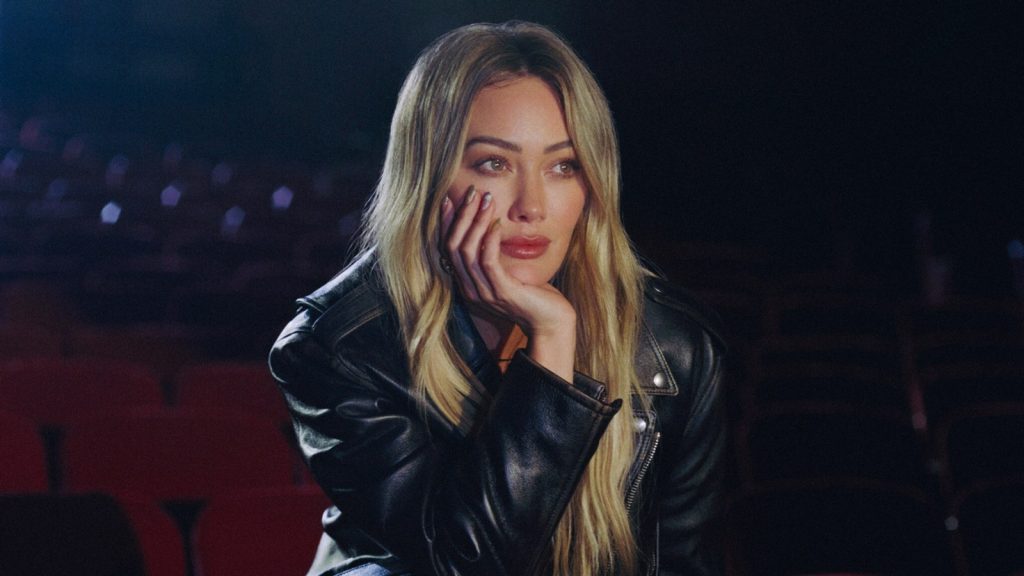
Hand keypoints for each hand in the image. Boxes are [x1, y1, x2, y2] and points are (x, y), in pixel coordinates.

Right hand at [441, 185, 576, 379]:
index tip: (450, 199)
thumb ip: (495, 256)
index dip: (447, 223)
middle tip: (471, 192)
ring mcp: (485, 292)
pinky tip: (496, 224)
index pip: (448, 249)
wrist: (551, 322)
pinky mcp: (502, 292)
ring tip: (485, 200)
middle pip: (454, 247)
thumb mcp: (509, 272)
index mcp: (469, 285)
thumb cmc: (534, 295)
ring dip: (476, 222)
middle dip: (461, 216)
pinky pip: (488, 261)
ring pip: (468, 251)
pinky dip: (490, 240)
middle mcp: (471, 289)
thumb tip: (492, 227)